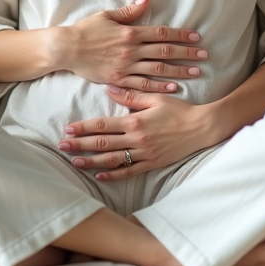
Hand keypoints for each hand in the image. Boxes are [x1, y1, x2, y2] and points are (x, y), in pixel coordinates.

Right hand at [55, 0, 206, 92]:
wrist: (66, 49)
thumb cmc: (86, 30)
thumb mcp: (107, 15)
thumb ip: (129, 11)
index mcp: (130, 32)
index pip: (161, 33)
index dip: (180, 35)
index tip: (196, 37)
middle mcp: (131, 50)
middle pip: (164, 51)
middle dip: (186, 53)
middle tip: (204, 55)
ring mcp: (125, 66)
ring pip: (157, 69)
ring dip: (178, 71)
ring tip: (196, 72)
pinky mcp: (118, 79)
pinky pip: (142, 84)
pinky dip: (159, 86)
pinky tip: (173, 87)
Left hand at [57, 85, 218, 180]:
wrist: (202, 127)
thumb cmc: (179, 110)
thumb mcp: (155, 98)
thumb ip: (131, 96)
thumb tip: (109, 89)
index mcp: (135, 121)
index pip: (103, 125)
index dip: (84, 127)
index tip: (68, 128)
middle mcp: (137, 139)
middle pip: (102, 143)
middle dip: (80, 145)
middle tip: (62, 146)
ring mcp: (144, 153)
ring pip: (113, 160)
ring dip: (92, 162)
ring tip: (75, 162)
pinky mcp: (152, 163)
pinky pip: (129, 172)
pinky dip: (114, 175)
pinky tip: (100, 176)